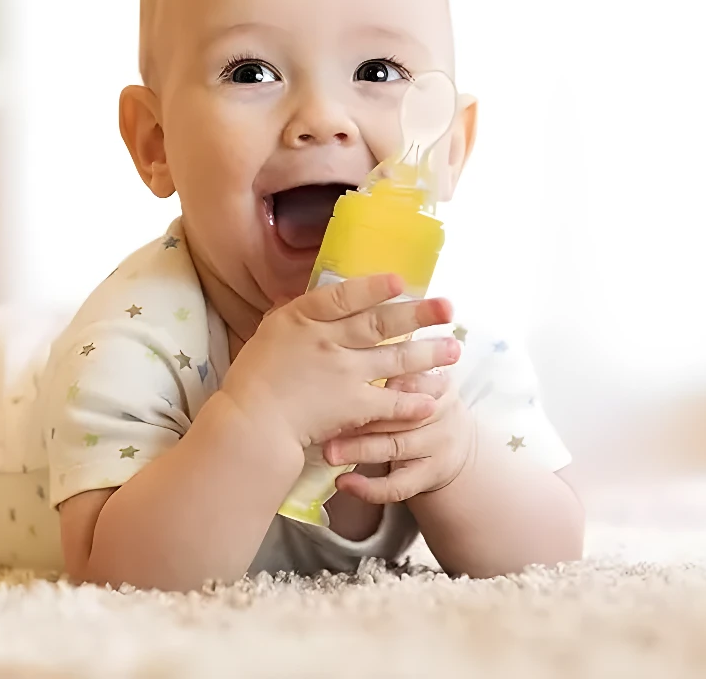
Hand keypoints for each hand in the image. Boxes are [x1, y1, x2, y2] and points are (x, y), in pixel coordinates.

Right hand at [220, 273, 458, 451]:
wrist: (251, 424)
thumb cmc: (252, 379)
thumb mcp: (267, 333)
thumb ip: (292, 315)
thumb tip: (306, 296)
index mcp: (303, 319)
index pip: (344, 296)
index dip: (373, 287)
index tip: (400, 280)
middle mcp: (328, 341)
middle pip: (380, 323)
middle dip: (418, 314)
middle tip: (448, 308)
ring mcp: (343, 373)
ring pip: (395, 359)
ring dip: (428, 353)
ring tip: (454, 348)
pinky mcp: (353, 406)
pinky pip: (390, 402)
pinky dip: (413, 400)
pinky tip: (433, 398)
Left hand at [324, 366, 475, 503]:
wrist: (454, 442)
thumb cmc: (419, 400)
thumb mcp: (416, 377)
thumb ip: (391, 364)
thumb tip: (344, 348)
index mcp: (437, 382)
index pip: (410, 380)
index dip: (381, 385)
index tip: (348, 379)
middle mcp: (441, 413)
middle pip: (399, 414)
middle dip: (362, 418)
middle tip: (327, 417)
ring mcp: (438, 447)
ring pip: (395, 448)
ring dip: (359, 450)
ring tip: (329, 452)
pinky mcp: (429, 477)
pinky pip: (399, 486)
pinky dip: (370, 488)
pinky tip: (344, 484)